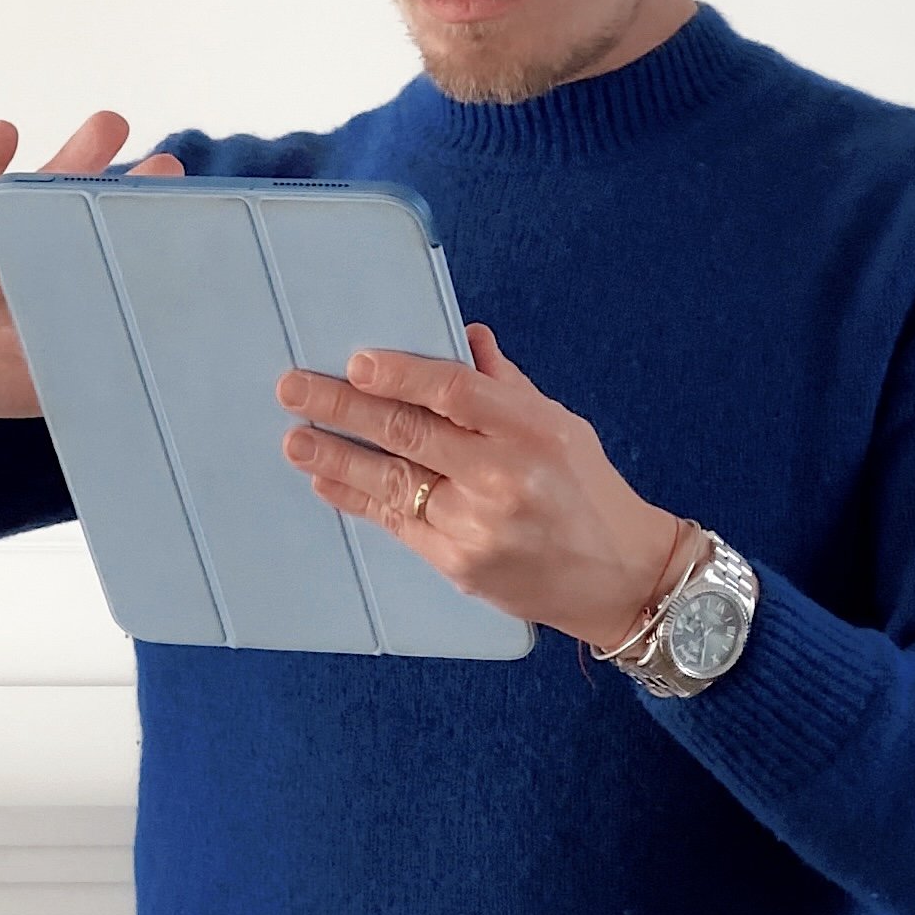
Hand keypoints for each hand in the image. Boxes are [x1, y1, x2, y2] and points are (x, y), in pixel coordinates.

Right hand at [0, 111, 183, 417]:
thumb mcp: (42, 381)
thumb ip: (84, 375)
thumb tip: (142, 392)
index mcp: (82, 278)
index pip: (129, 251)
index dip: (163, 237)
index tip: (205, 228)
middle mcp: (53, 240)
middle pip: (103, 205)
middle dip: (137, 184)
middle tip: (171, 168)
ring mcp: (6, 227)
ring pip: (48, 180)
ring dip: (80, 150)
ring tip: (112, 124)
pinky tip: (4, 134)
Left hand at [275, 323, 689, 647]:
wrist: (620, 578)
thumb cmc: (589, 491)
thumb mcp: (560, 424)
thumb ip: (505, 384)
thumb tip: (463, 335)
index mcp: (532, 429)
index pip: (454, 391)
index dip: (401, 373)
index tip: (356, 362)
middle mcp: (502, 476)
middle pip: (409, 432)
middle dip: (343, 408)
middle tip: (294, 389)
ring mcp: (478, 525)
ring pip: (392, 481)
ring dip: (336, 458)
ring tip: (295, 438)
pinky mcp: (460, 566)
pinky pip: (397, 524)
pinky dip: (359, 500)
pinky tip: (328, 483)